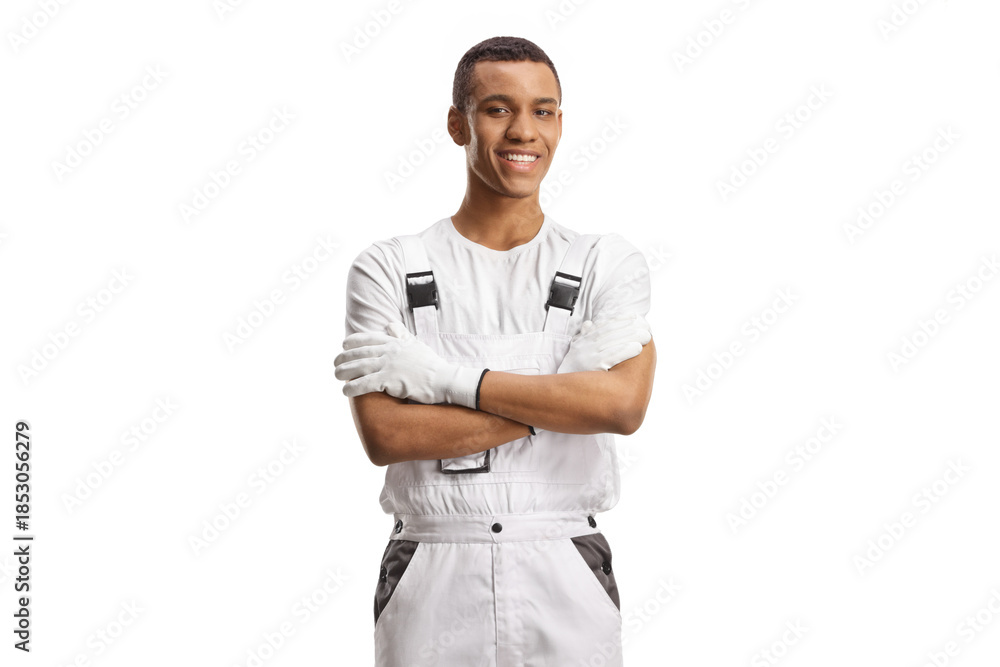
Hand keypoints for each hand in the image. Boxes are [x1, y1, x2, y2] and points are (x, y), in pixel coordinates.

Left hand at [334, 322, 484, 408]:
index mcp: (394, 342)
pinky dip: (352, 387)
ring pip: (358, 367)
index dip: (352, 342)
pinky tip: (345, 391)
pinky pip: (364, 384)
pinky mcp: (389, 381)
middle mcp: (389, 351)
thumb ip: (401, 334)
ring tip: (337, 376)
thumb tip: (390, 324)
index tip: (344, 345)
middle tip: (335, 364)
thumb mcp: (415, 343)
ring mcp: (388, 365)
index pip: (367, 338)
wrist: (443, 379)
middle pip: (359, 353)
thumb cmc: (431, 364)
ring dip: (343, 372)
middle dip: (343, 358)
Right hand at [557, 312, 651, 374]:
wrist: (561, 392)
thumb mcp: (575, 351)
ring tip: (647, 335)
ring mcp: (588, 356)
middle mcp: (585, 346)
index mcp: (583, 341)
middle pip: (611, 332)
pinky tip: (637, 348)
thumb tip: (589, 324)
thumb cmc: (572, 371)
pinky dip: (625, 350)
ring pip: (613, 342)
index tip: (635, 317)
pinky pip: (611, 356)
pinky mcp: (593, 367)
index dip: (621, 319)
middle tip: (646, 326)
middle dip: (630, 327)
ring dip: (632, 337)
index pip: (604, 325)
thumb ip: (584, 337)